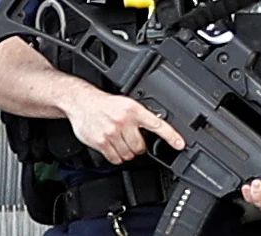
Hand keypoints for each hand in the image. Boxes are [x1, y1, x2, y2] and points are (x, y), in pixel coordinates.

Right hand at [59, 87, 182, 165]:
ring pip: (128, 155)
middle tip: (129, 138)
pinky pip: (116, 159)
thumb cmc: (104, 104)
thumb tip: (156, 131)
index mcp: (133, 109)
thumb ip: (139, 118)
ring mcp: (111, 132)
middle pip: (140, 147)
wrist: (80, 101)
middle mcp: (123, 120)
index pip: (156, 124)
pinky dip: (115, 156)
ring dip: (125, 151)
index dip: (170, 136)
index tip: (180, 144)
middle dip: (137, 146)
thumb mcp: (125, 104)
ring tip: (117, 139)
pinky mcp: (101, 142)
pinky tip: (110, 145)